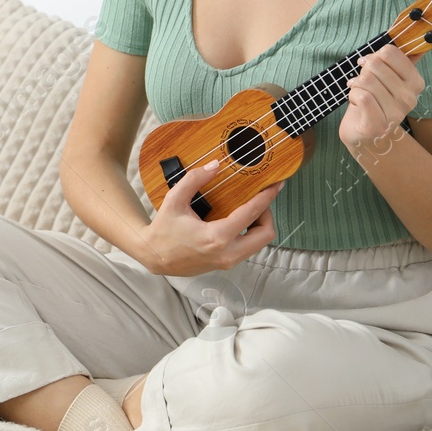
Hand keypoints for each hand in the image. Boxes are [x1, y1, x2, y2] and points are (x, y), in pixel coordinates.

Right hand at [138, 158, 283, 276]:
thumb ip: (195, 179)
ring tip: (248, 208)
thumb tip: (216, 165)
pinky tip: (239, 220)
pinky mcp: (226, 265)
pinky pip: (248, 248)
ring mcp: (228, 262)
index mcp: (216, 237)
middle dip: (268, 214)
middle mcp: (227, 253)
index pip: (252, 214)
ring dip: (259, 225)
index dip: (267, 196)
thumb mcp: (175, 200)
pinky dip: (250, 233)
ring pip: (260, 243)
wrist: (154, 257)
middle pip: (266, 234)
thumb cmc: (163, 230)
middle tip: (258, 199)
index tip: (277, 184)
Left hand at [339, 43, 423, 154]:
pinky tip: (356, 103)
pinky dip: (352, 95)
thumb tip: (413, 37)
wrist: (365, 133)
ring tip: (360, 94)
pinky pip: (361, 96)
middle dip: (363, 72)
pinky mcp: (377, 125)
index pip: (390, 53)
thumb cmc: (375, 100)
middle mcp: (409, 98)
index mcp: (415, 83)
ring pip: (366, 80)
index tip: (370, 65)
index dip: (374, 56)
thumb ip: (401, 59)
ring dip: (356, 85)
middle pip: (375, 65)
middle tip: (364, 84)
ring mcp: (395, 114)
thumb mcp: (388, 78)